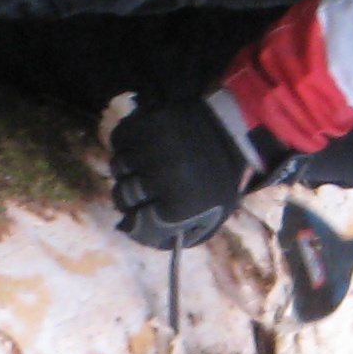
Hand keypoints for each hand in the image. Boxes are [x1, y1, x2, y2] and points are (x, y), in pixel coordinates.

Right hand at [112, 96, 263, 249]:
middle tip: (139, 192)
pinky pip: (119, 138)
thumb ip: (173, 232)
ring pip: (118, 166)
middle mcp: (165, 176)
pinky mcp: (149, 121)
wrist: (234, 133)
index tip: (141, 214)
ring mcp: (155, 146)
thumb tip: (131, 230)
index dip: (137, 221)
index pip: (138, 223)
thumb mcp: (208, 217)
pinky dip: (124, 144)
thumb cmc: (220, 180)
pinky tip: (138, 148)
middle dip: (129, 198)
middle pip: (124, 196)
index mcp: (182, 204)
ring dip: (126, 170)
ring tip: (140, 168)